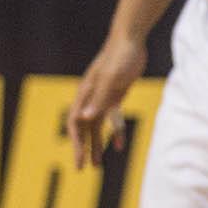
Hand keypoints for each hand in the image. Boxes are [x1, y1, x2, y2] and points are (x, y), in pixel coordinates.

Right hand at [65, 34, 146, 169]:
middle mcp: (91, 97)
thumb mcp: (112, 79)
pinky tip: (120, 146)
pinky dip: (115, 132)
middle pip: (83, 128)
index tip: (79, 161)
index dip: (76, 143)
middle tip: (84, 168)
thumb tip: (84, 119)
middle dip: (83, 148)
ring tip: (98, 164)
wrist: (132, 40)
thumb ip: (99, 99)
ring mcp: (103, 96)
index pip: (75, 123)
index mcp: (85, 93)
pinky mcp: (115, 94)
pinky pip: (111, 118)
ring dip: (97, 144)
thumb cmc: (120, 57)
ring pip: (96, 126)